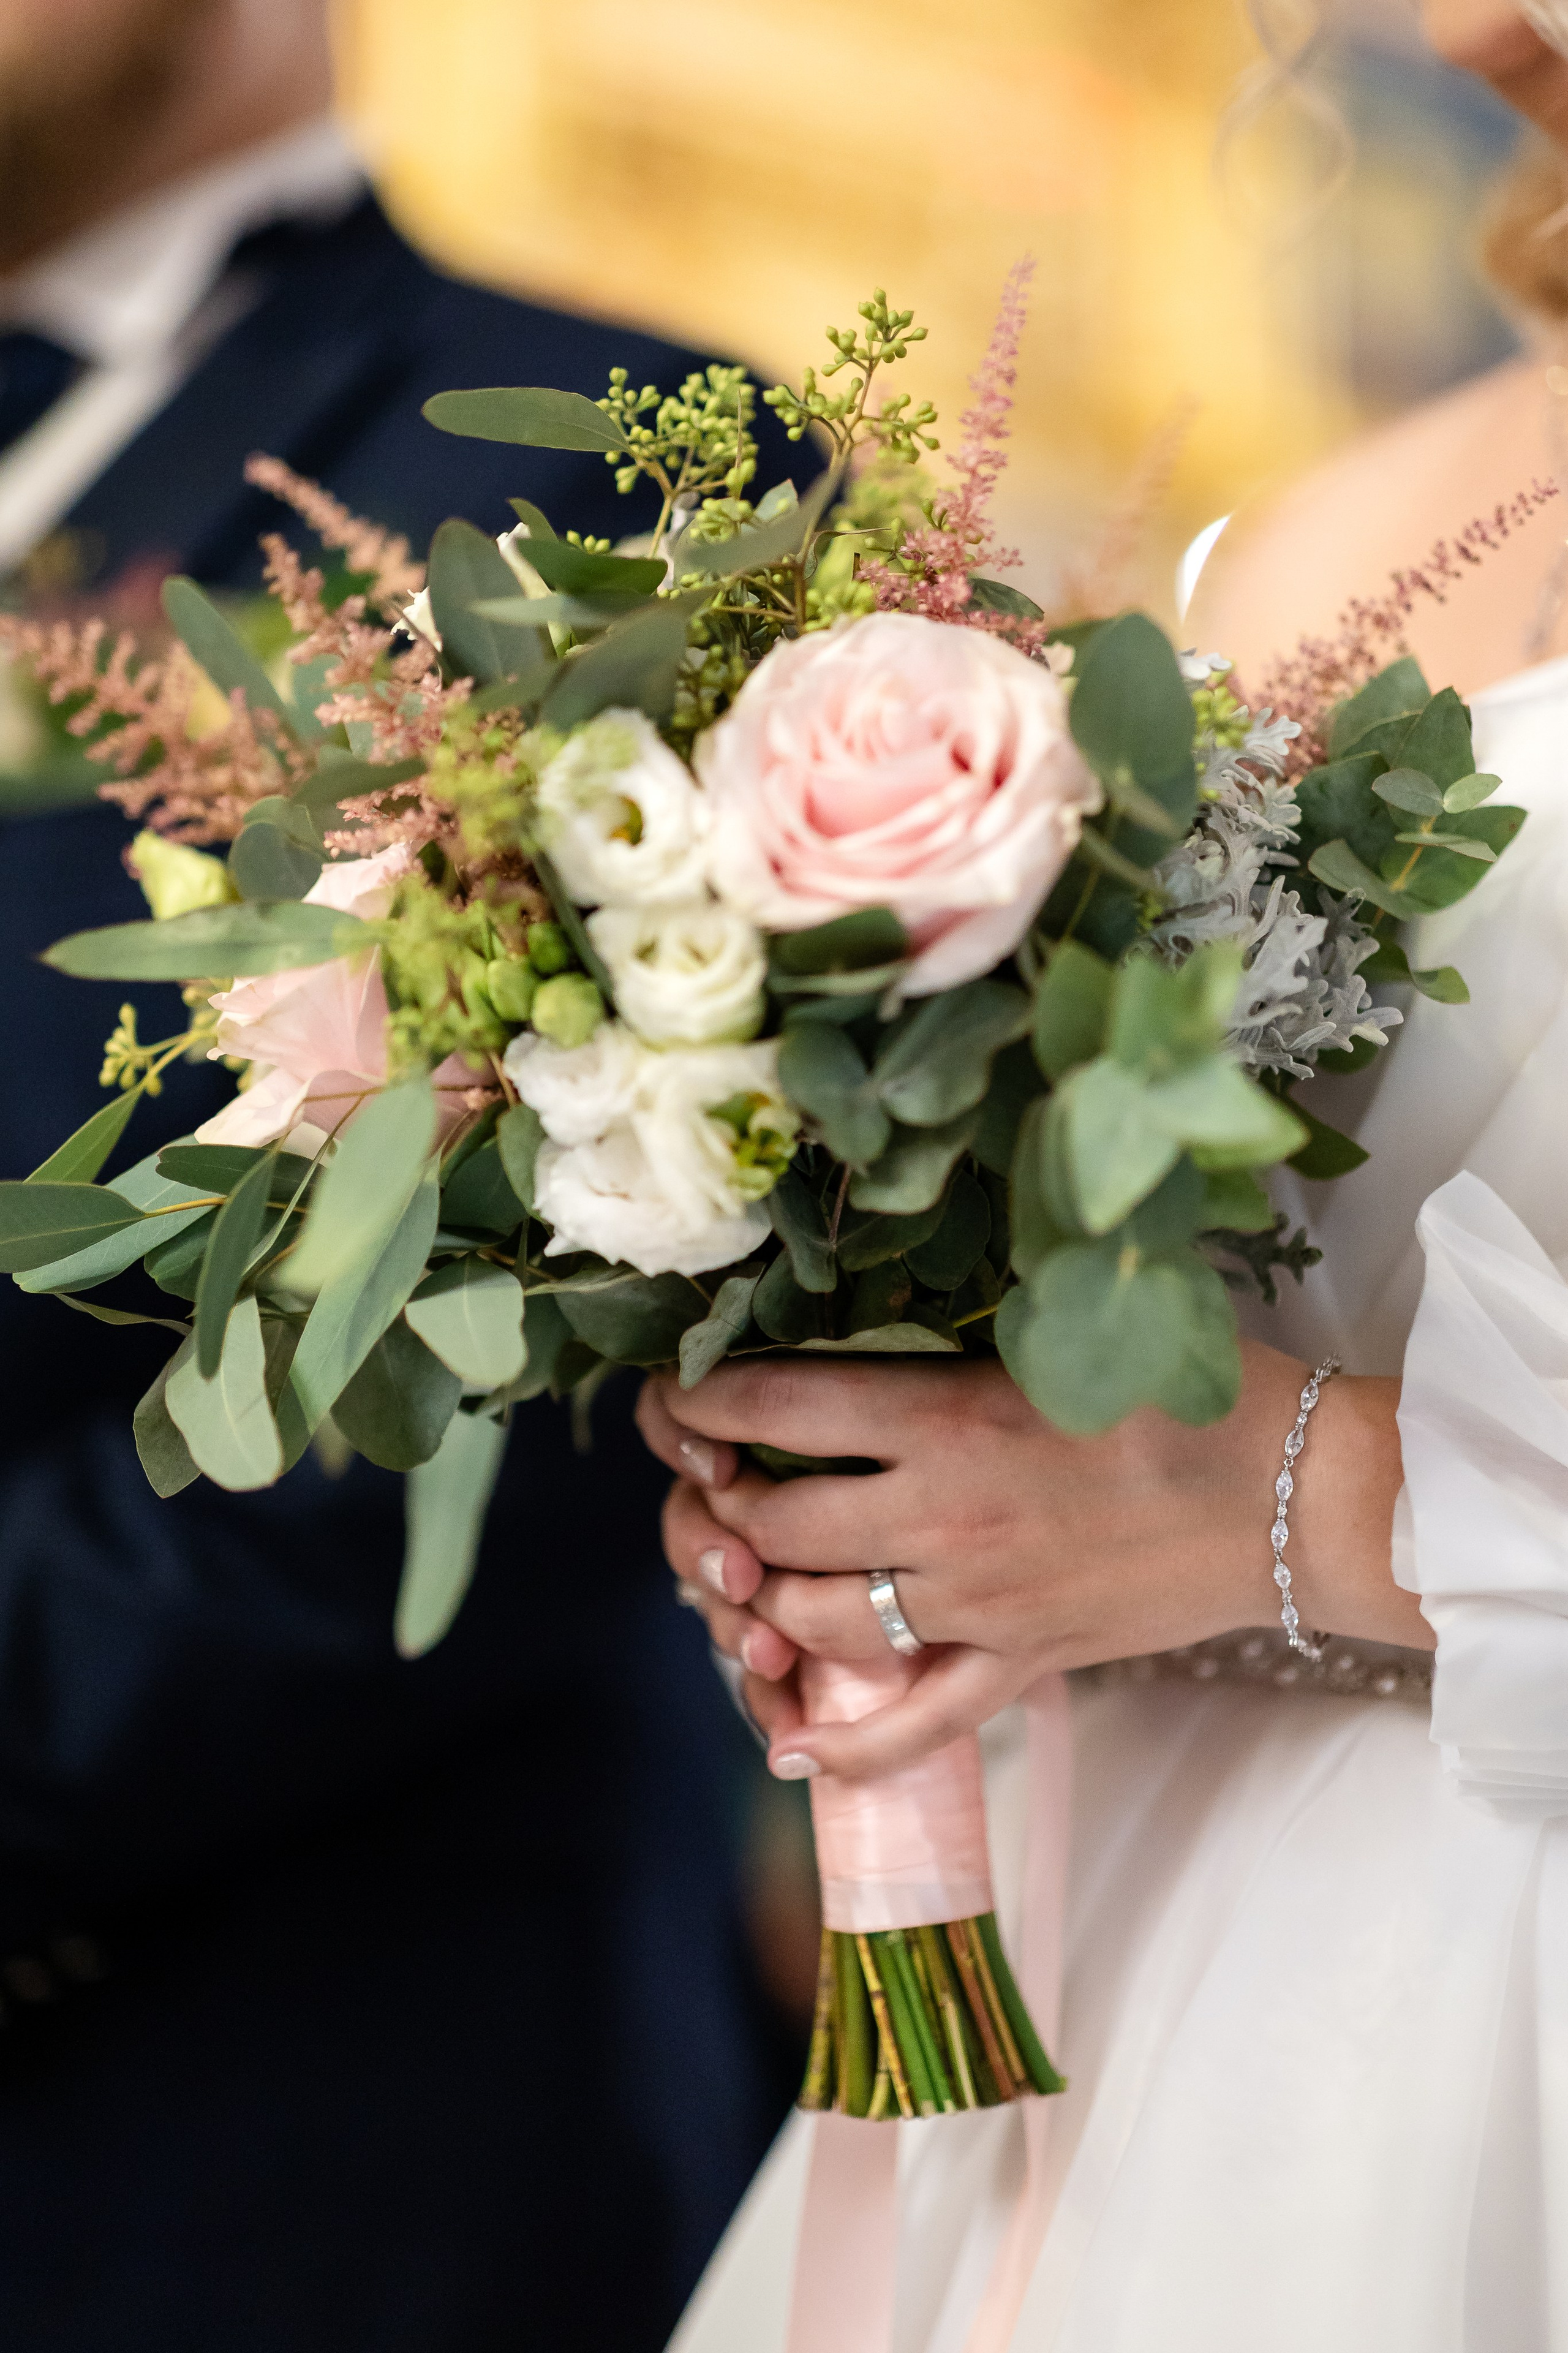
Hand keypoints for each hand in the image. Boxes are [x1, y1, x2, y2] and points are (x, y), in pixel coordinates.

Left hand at [637, 1345, 1422, 1781]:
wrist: (1299, 1497)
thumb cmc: (1193, 1389)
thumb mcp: (1062, 1330)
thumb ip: (958, 1333)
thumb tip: (860, 1321)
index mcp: (949, 1415)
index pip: (776, 1408)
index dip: (701, 1403)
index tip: (677, 1396)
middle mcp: (943, 1514)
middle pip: (773, 1521)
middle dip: (716, 1504)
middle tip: (713, 1482)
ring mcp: (977, 1603)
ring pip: (816, 1618)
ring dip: (761, 1598)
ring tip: (747, 1570)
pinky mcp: (1020, 1665)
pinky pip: (912, 1724)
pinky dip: (843, 1744)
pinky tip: (790, 1746)